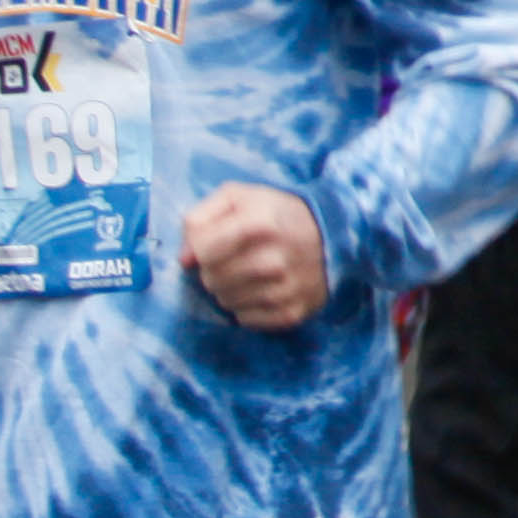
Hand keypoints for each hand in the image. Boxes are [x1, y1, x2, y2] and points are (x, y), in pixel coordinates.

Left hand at [184, 182, 330, 328]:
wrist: (333, 237)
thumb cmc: (275, 214)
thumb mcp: (237, 197)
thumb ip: (200, 218)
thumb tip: (185, 259)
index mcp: (259, 222)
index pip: (203, 251)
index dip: (199, 249)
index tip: (212, 245)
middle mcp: (274, 258)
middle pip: (211, 280)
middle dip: (214, 270)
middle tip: (234, 259)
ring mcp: (285, 289)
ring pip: (225, 302)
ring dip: (229, 289)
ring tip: (248, 273)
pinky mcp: (292, 312)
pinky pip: (245, 320)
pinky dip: (246, 308)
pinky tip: (261, 290)